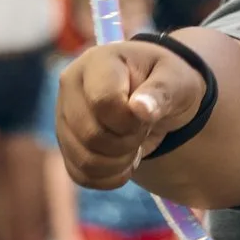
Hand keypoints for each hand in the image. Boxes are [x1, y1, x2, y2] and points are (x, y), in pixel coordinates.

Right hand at [57, 42, 207, 187]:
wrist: (152, 92)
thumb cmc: (165, 80)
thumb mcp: (176, 80)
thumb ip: (161, 91)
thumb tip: (140, 109)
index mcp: (97, 62)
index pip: (103, 102)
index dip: (130, 120)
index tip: (147, 115)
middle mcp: (70, 85)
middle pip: (91, 134)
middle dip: (127, 142)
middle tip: (143, 129)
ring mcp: (63, 115)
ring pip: (84, 159)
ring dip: (119, 162)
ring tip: (135, 144)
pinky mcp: (65, 142)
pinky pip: (80, 174)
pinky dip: (108, 177)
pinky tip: (124, 162)